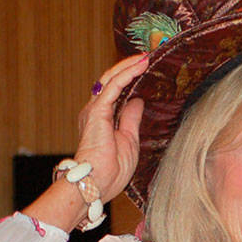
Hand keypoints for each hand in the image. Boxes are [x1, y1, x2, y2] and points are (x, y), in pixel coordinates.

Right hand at [72, 53, 149, 197]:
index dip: (129, 78)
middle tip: (146, 57)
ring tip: (145, 57)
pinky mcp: (97, 111)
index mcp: (102, 119)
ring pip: (111, 79)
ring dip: (129, 66)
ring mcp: (94, 110)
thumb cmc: (111, 170)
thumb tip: (138, 101)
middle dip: (128, 67)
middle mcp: (95, 111)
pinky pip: (113, 86)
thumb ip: (132, 118)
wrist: (97, 183)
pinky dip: (127, 74)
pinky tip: (139, 66)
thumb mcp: (129, 140)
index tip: (145, 69)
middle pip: (111, 81)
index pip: (115, 92)